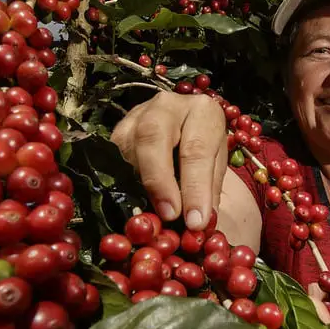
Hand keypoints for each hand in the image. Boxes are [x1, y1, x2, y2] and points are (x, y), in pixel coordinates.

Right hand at [110, 92, 226, 229]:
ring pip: (128, 145)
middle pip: (153, 136)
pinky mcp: (118, 129)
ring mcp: (138, 114)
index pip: (197, 149)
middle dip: (159, 180)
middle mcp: (168, 105)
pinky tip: (134, 199)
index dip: (195, 188)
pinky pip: (112, 154)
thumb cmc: (205, 150)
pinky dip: (122, 180)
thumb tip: (198, 223)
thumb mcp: (217, 166)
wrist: (185, 132)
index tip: (195, 221)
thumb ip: (209, 192)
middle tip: (168, 215)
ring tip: (151, 213)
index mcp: (202, 111)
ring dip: (138, 183)